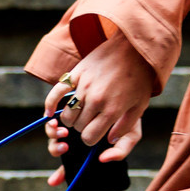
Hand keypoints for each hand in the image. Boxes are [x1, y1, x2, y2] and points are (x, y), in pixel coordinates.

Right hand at [42, 32, 154, 185]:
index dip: (90, 140)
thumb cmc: (139, 80)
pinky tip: (50, 113)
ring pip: (67, 114)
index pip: (89, 137)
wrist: (134, 48)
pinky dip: (50, 105)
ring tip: (79, 114)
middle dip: (82, 129)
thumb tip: (109, 141)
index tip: (93, 135)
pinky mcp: (76, 74)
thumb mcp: (139, 107)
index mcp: (113, 110)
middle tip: (90, 122)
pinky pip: (56, 93)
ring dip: (70, 119)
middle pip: (77, 127)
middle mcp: (96, 99)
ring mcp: (84, 86)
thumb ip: (125, 129)